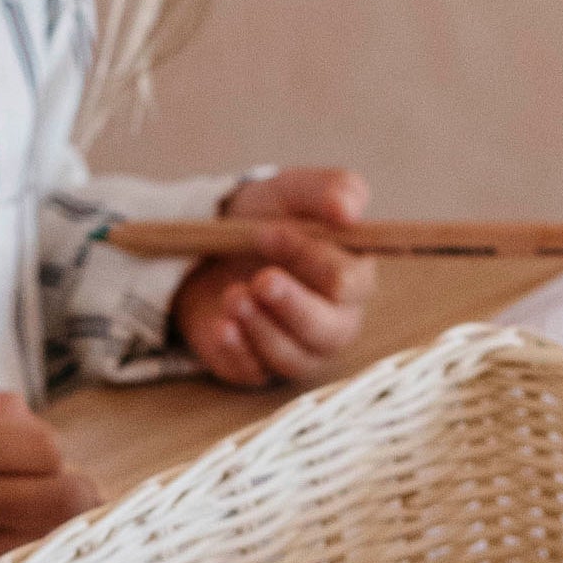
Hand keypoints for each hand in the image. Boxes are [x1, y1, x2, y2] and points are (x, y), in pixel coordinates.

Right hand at [0, 394, 99, 562]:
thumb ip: (2, 421)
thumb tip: (63, 454)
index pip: (47, 450)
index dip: (52, 454)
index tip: (39, 459)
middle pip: (64, 502)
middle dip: (76, 495)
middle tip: (67, 494)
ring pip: (49, 542)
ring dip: (54, 529)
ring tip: (34, 518)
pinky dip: (24, 556)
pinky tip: (10, 544)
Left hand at [170, 165, 378, 388]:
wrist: (210, 247)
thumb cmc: (266, 219)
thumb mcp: (294, 191)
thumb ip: (330, 190)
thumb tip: (348, 209)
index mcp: (352, 279)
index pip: (347, 283)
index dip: (310, 259)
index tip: (268, 231)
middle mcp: (333, 321)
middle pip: (329, 330)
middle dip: (292, 304)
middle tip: (260, 279)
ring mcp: (298, 350)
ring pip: (293, 357)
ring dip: (261, 326)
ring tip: (232, 296)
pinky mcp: (259, 367)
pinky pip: (255, 373)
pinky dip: (237, 350)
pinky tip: (223, 327)